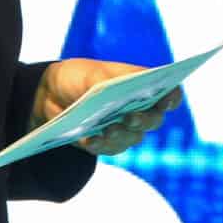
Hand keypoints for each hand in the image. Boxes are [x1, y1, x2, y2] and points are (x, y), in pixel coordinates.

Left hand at [32, 58, 184, 155]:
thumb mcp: (90, 74)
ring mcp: (125, 128)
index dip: (171, 98)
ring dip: (121, 134)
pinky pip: (110, 149)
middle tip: (130, 117)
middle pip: (154, 120)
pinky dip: (101, 144)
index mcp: (143, 86)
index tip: (165, 101)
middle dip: (143, 120)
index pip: (169, 94)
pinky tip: (91, 140)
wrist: (51, 94)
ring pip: (133, 137)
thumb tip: (116, 90)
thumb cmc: (79, 77)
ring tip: (108, 129)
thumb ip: (107, 81)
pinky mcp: (108, 143)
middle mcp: (140, 109)